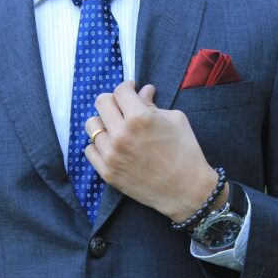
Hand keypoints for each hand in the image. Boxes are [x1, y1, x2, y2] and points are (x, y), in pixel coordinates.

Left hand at [85, 81, 228, 222]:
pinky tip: (112, 146)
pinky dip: (99, 145)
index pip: (120, 91)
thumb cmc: (186, 152)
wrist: (188, 190)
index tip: (131, 90)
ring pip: (92, 126)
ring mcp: (111, 155)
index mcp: (139, 117)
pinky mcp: (107, 173)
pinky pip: (89, 150)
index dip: (127, 87)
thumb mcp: (175, 120)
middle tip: (123, 107)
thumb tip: (143, 91)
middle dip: (113, 101)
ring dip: (104, 123)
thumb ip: (152, 104)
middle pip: (101, 103)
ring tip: (117, 128)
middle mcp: (120, 134)